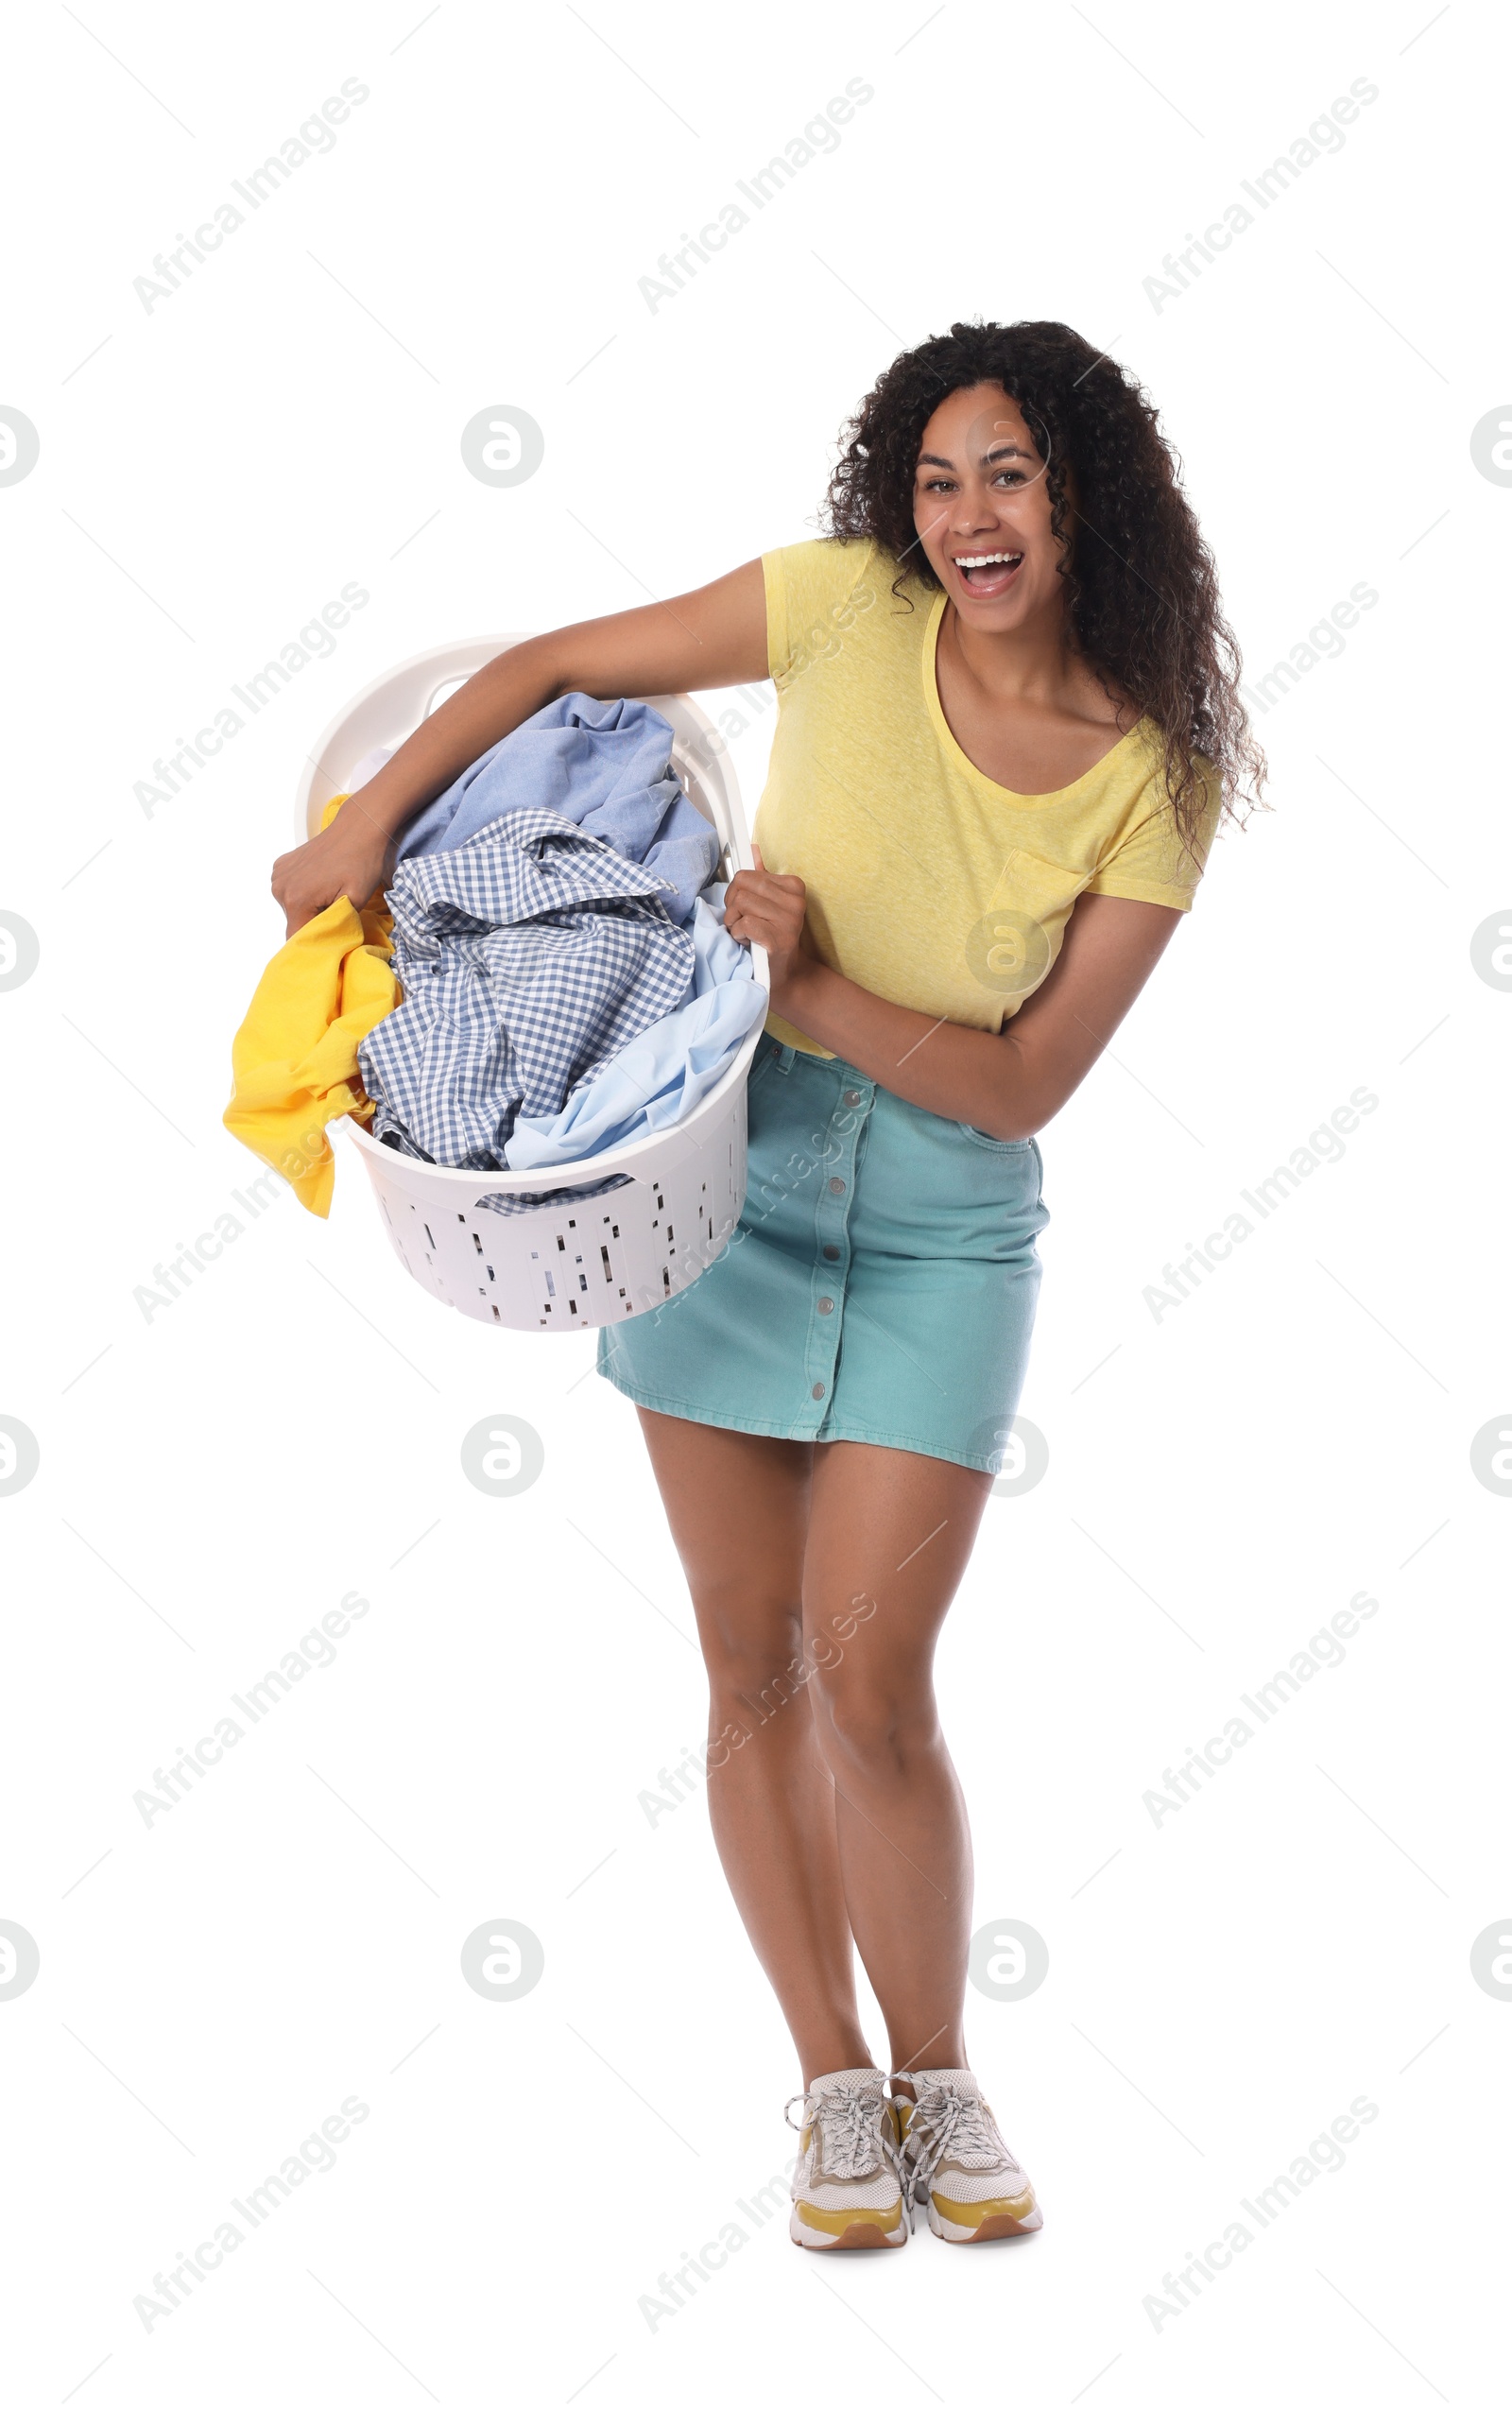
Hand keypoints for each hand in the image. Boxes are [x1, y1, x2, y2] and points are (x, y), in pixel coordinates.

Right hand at [271, 805, 392, 935]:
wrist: (358, 829)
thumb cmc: (361, 863)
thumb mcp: (356, 901)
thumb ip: (335, 924)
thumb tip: (326, 941)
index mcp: (297, 900)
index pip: (298, 939)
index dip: (316, 941)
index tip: (332, 936)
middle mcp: (281, 889)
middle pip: (295, 923)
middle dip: (314, 922)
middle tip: (336, 910)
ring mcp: (279, 875)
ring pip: (291, 908)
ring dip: (309, 907)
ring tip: (329, 893)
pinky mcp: (281, 866)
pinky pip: (289, 890)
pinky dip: (303, 891)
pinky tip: (319, 881)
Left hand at [723, 847, 811, 1003]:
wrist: (786, 974)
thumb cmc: (773, 936)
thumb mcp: (770, 904)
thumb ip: (762, 878)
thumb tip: (753, 849)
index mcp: (793, 886)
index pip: (747, 874)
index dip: (737, 891)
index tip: (745, 908)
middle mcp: (795, 901)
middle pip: (741, 886)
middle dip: (732, 905)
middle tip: (740, 920)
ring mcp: (789, 920)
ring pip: (740, 903)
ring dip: (734, 922)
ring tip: (745, 932)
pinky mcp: (779, 939)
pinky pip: (744, 924)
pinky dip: (738, 934)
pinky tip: (748, 941)